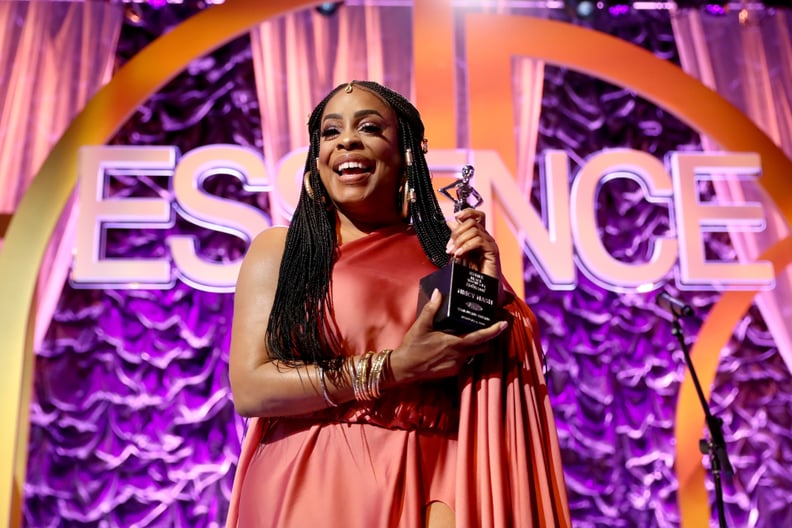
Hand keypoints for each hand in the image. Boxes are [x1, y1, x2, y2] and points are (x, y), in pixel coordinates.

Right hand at [388, 289, 507, 383]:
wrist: (404, 369)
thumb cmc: (412, 347)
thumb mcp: (421, 325)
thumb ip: (432, 308)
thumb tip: (439, 293)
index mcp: (454, 343)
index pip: (481, 337)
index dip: (494, 331)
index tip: (503, 324)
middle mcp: (459, 356)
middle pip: (483, 347)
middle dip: (488, 339)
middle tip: (488, 328)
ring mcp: (456, 366)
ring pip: (474, 355)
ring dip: (475, 346)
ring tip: (469, 335)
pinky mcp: (452, 372)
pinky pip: (465, 362)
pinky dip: (464, 353)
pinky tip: (455, 347)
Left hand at [445, 209, 500, 279]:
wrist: (482, 289)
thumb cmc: (472, 273)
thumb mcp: (460, 251)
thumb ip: (457, 237)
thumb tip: (451, 221)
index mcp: (478, 235)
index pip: (476, 215)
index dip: (467, 212)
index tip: (455, 217)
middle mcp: (485, 237)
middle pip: (472, 222)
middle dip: (457, 233)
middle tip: (449, 247)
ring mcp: (490, 243)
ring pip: (474, 230)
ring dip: (460, 241)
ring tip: (453, 253)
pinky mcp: (493, 251)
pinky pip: (479, 241)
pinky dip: (466, 246)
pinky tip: (459, 254)